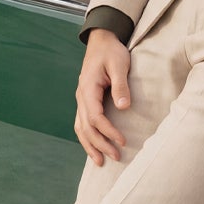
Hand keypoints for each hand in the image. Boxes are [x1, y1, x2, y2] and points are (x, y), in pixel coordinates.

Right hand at [75, 31, 132, 164]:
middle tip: (117, 157)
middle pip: (87, 127)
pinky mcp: (85, 101)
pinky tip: (94, 147)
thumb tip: (122, 107)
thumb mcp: (119, 64)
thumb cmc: (112, 52)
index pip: (96, 117)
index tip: (122, 141)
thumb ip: (121, 85)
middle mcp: (81, 97)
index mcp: (88, 88)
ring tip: (100, 162)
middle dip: (100, 144)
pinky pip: (82, 123)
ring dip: (90, 146)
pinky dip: (87, 137)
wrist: (102, 41)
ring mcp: (81, 100)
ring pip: (80, 128)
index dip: (108, 132)